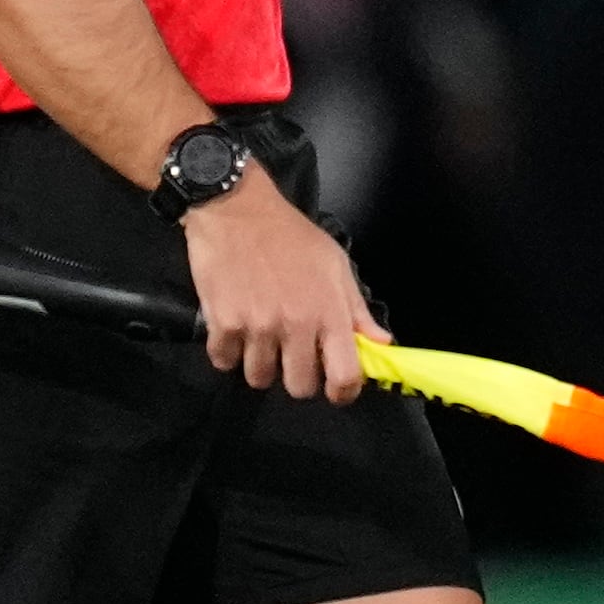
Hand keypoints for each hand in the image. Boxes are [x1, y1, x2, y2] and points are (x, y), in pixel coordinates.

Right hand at [183, 166, 381, 399]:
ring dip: (261, 365)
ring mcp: (257, 327)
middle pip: (300, 387)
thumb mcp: (335, 265)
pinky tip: (236, 330)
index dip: (343, 392)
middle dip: (299, 377)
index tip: (337, 391)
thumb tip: (381, 343)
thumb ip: (357, 310)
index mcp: (329, 312)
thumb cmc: (291, 236)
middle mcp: (295, 325)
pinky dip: (228, 353)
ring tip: (262, 339)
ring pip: (260, 378)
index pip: (345, 376)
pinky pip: (225, 363)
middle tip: (293, 355)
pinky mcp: (223, 324)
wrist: (237, 211)